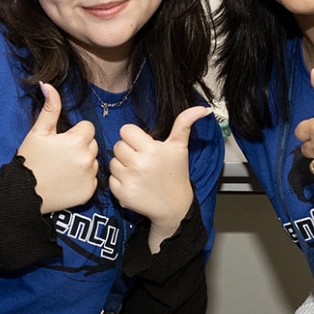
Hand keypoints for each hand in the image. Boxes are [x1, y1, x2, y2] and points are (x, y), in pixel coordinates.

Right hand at [16, 82, 97, 212]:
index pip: (88, 128)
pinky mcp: (89, 192)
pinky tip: (67, 181)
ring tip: (63, 168)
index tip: (61, 141)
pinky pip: (93, 179)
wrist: (24, 193)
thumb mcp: (38, 132)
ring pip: (93, 161)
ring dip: (83, 162)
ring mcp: (89, 177)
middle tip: (60, 155)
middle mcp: (87, 159)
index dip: (74, 133)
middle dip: (80, 146)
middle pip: (92, 144)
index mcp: (77, 141)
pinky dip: (83, 179)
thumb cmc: (30, 160)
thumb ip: (49, 108)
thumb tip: (47, 84)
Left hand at [109, 105, 210, 241]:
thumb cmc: (176, 174)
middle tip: (142, 160)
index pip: (126, 130)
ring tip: (138, 172)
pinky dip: (120, 181)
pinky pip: (111, 179)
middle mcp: (138, 164)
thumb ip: (185, 123)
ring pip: (113, 162)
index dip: (133, 136)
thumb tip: (202, 108)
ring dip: (122, 166)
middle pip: (118, 145)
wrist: (175, 206)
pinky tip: (134, 184)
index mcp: (151, 149)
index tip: (143, 145)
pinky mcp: (122, 194)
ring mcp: (129, 180)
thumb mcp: (180, 147)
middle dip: (128, 151)